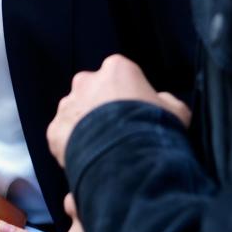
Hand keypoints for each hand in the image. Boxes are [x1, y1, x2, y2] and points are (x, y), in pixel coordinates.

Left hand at [46, 54, 190, 168]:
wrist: (128, 159)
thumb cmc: (153, 130)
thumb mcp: (177, 112)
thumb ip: (167, 101)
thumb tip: (162, 101)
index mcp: (116, 68)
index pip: (121, 76)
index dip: (129, 98)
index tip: (135, 116)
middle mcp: (86, 81)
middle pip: (93, 93)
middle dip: (101, 110)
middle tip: (117, 135)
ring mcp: (67, 105)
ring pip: (76, 114)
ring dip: (85, 128)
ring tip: (103, 152)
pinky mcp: (54, 130)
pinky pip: (64, 137)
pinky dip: (73, 148)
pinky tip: (89, 163)